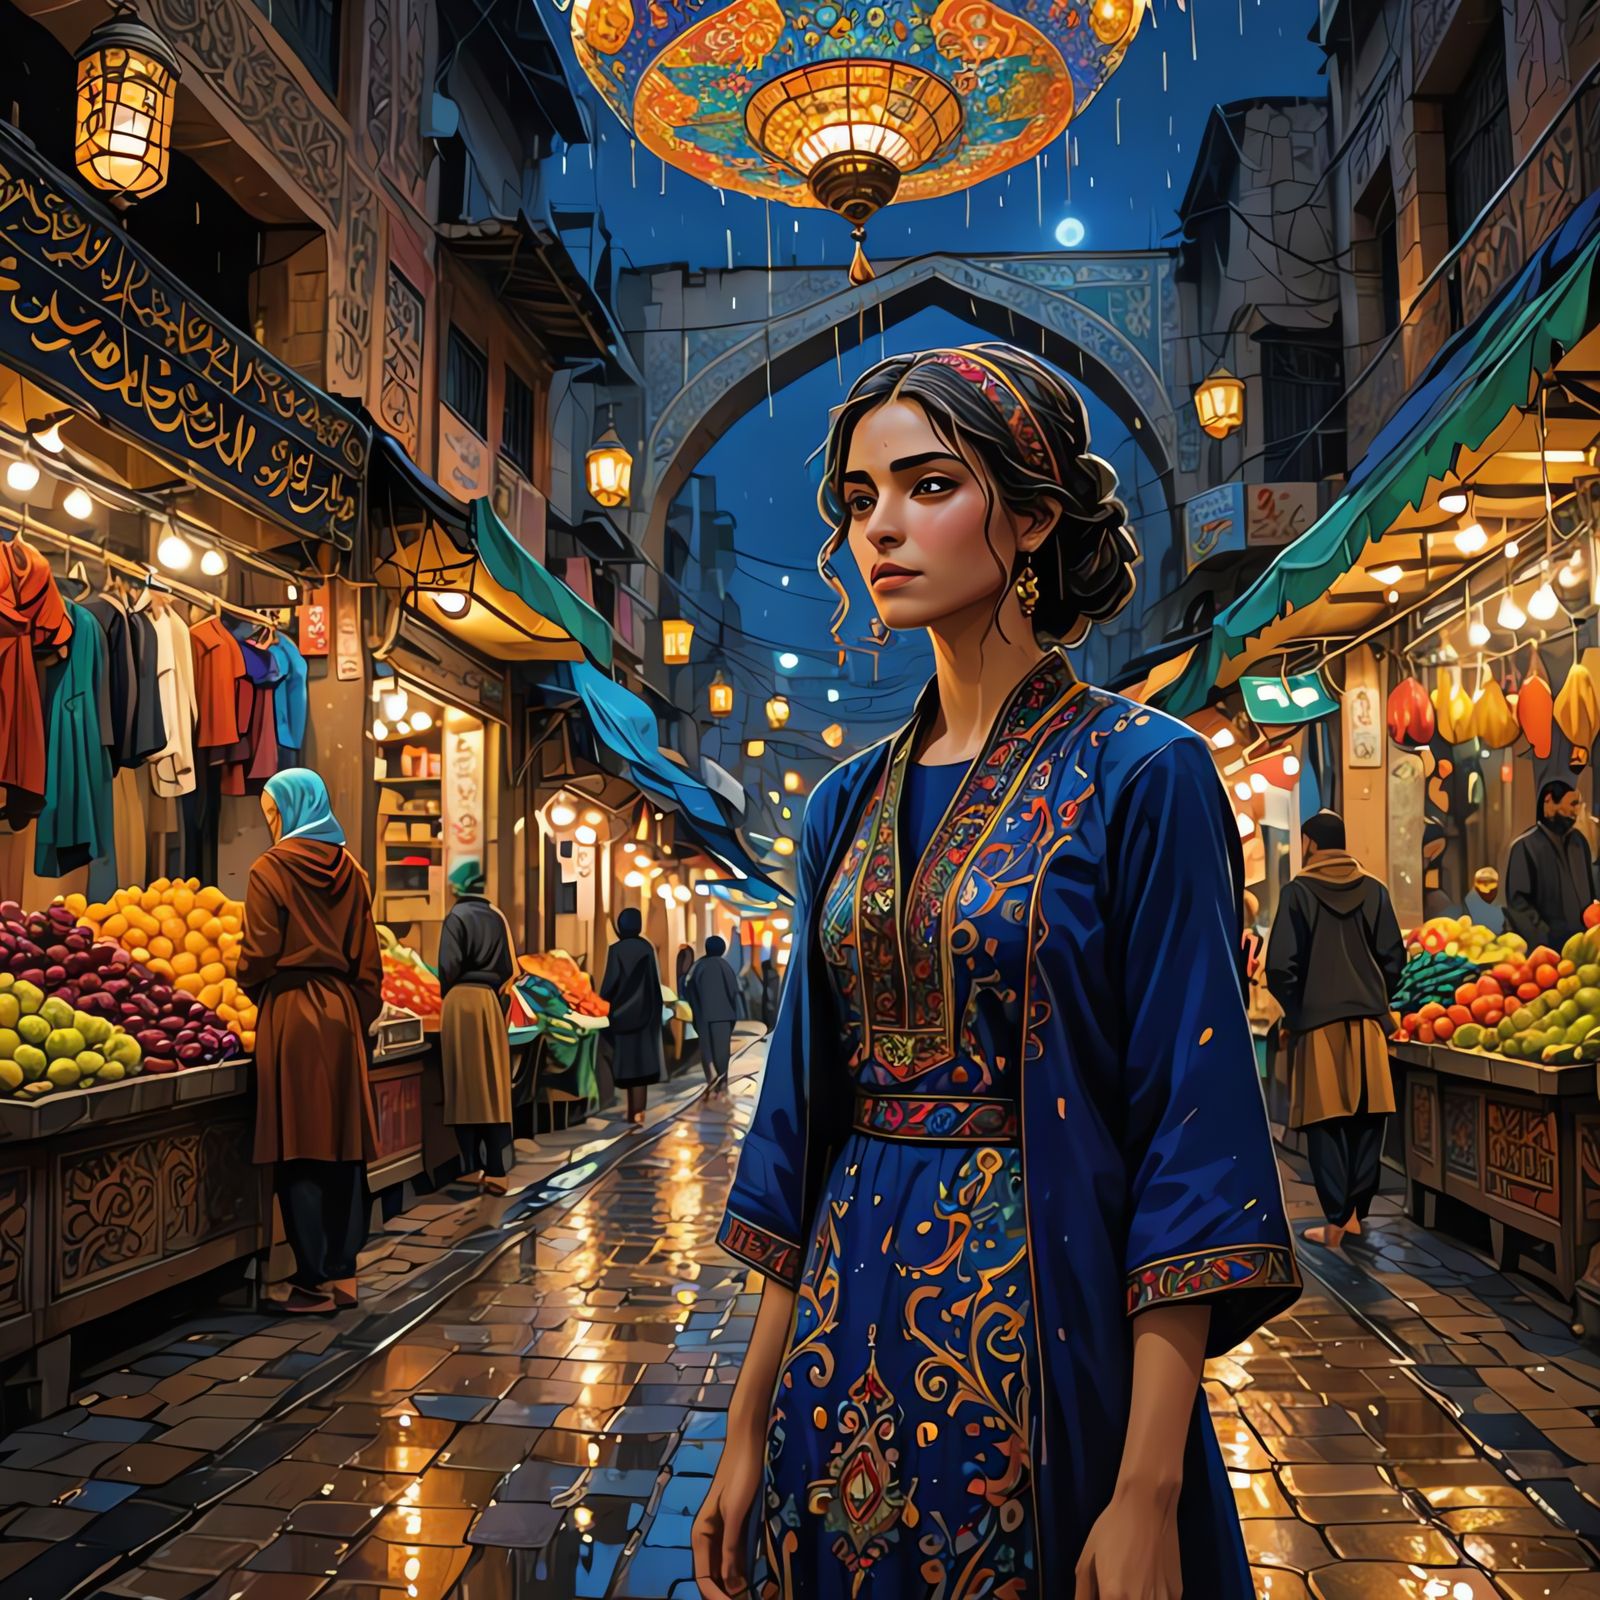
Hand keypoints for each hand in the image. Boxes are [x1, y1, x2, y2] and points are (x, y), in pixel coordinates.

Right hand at [693, 1432, 762, 1598]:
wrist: (748, 1444)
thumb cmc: (739, 1475)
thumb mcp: (734, 1513)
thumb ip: (730, 1547)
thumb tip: (731, 1585)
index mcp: (701, 1534)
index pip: (703, 1577)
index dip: (716, 1596)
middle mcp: (709, 1536)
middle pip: (713, 1575)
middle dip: (726, 1593)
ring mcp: (723, 1531)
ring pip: (725, 1567)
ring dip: (735, 1584)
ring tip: (751, 1596)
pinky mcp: (737, 1525)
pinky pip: (736, 1555)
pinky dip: (743, 1569)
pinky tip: (754, 1579)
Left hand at [1074, 1485, 1182, 1599]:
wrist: (1147, 1504)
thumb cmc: (1112, 1529)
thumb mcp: (1087, 1560)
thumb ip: (1083, 1594)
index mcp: (1114, 1596)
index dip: (1102, 1598)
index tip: (1102, 1593)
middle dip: (1118, 1597)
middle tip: (1114, 1587)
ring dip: (1134, 1597)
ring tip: (1130, 1580)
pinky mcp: (1177, 1594)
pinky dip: (1151, 1597)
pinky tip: (1145, 1578)